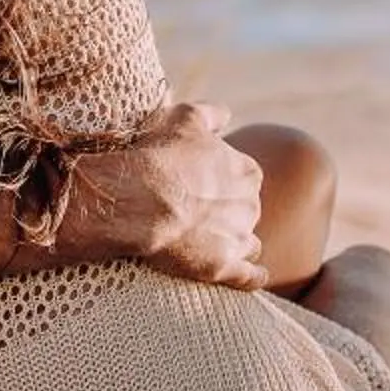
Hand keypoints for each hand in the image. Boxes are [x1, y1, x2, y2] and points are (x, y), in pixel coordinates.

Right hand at [60, 101, 267, 291]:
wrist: (136, 200)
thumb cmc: (158, 156)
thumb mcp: (185, 118)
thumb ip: (212, 114)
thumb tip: (226, 116)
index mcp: (246, 171)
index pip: (245, 177)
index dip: (222, 181)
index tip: (200, 185)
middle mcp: (250, 205)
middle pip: (246, 209)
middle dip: (228, 212)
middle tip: (197, 213)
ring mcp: (239, 238)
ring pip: (248, 241)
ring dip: (235, 242)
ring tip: (208, 242)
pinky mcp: (224, 267)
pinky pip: (250, 276)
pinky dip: (253, 276)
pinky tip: (251, 275)